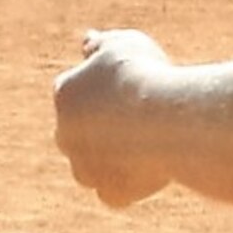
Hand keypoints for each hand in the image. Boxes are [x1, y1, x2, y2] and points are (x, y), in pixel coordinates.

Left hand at [53, 29, 177, 208]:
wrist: (167, 118)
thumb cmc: (146, 76)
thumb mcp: (126, 45)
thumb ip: (103, 44)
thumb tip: (87, 40)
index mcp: (65, 94)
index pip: (74, 91)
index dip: (104, 89)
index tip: (132, 86)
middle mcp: (66, 133)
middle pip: (82, 132)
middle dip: (106, 127)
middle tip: (144, 115)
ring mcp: (86, 167)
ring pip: (93, 166)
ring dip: (114, 158)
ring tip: (151, 143)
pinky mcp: (111, 192)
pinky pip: (115, 193)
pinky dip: (128, 185)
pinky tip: (151, 170)